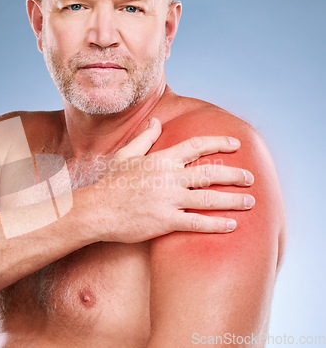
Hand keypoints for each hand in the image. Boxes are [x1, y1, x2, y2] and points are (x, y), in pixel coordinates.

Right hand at [91, 118, 254, 242]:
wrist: (98, 210)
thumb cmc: (111, 182)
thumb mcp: (126, 155)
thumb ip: (144, 138)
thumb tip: (156, 122)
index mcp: (162, 159)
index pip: (197, 146)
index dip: (219, 143)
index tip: (235, 144)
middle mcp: (169, 177)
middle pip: (210, 172)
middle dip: (235, 175)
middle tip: (250, 178)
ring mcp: (168, 199)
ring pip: (209, 198)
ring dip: (233, 200)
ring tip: (250, 201)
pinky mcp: (166, 221)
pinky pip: (197, 222)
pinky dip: (216, 224)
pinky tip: (232, 225)